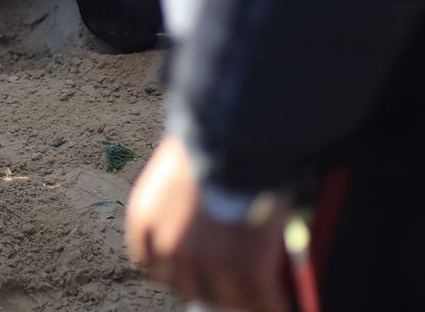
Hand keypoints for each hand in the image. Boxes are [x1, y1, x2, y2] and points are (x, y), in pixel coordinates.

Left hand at [126, 137, 289, 311]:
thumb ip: (173, 205)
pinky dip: (270, 302)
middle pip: (186, 286)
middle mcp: (168, 245)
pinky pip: (259, 298)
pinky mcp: (247, 262)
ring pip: (223, 298)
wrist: (237, 131)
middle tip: (229, 283)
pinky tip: (278, 302)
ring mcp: (206, 258)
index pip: (152, 266)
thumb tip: (196, 221)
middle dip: (207, 285)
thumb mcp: (173, 171)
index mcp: (146, 221)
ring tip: (255, 294)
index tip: (194, 274)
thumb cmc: (211, 140)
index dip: (177, 273)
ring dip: (239, 298)